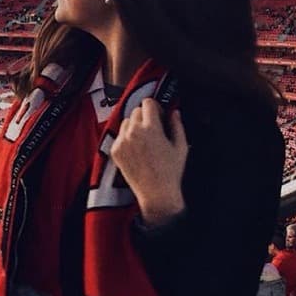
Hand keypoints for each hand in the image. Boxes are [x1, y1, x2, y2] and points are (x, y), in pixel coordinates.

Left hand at [111, 99, 187, 226]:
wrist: (156, 193)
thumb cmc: (170, 172)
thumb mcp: (180, 146)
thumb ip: (177, 125)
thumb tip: (174, 112)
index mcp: (151, 128)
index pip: (147, 103)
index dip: (155, 107)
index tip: (159, 114)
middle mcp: (133, 133)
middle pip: (136, 111)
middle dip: (145, 116)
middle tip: (153, 128)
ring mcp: (122, 141)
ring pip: (126, 122)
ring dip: (134, 125)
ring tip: (145, 139)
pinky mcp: (115, 150)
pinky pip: (119, 135)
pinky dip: (126, 138)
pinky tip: (137, 149)